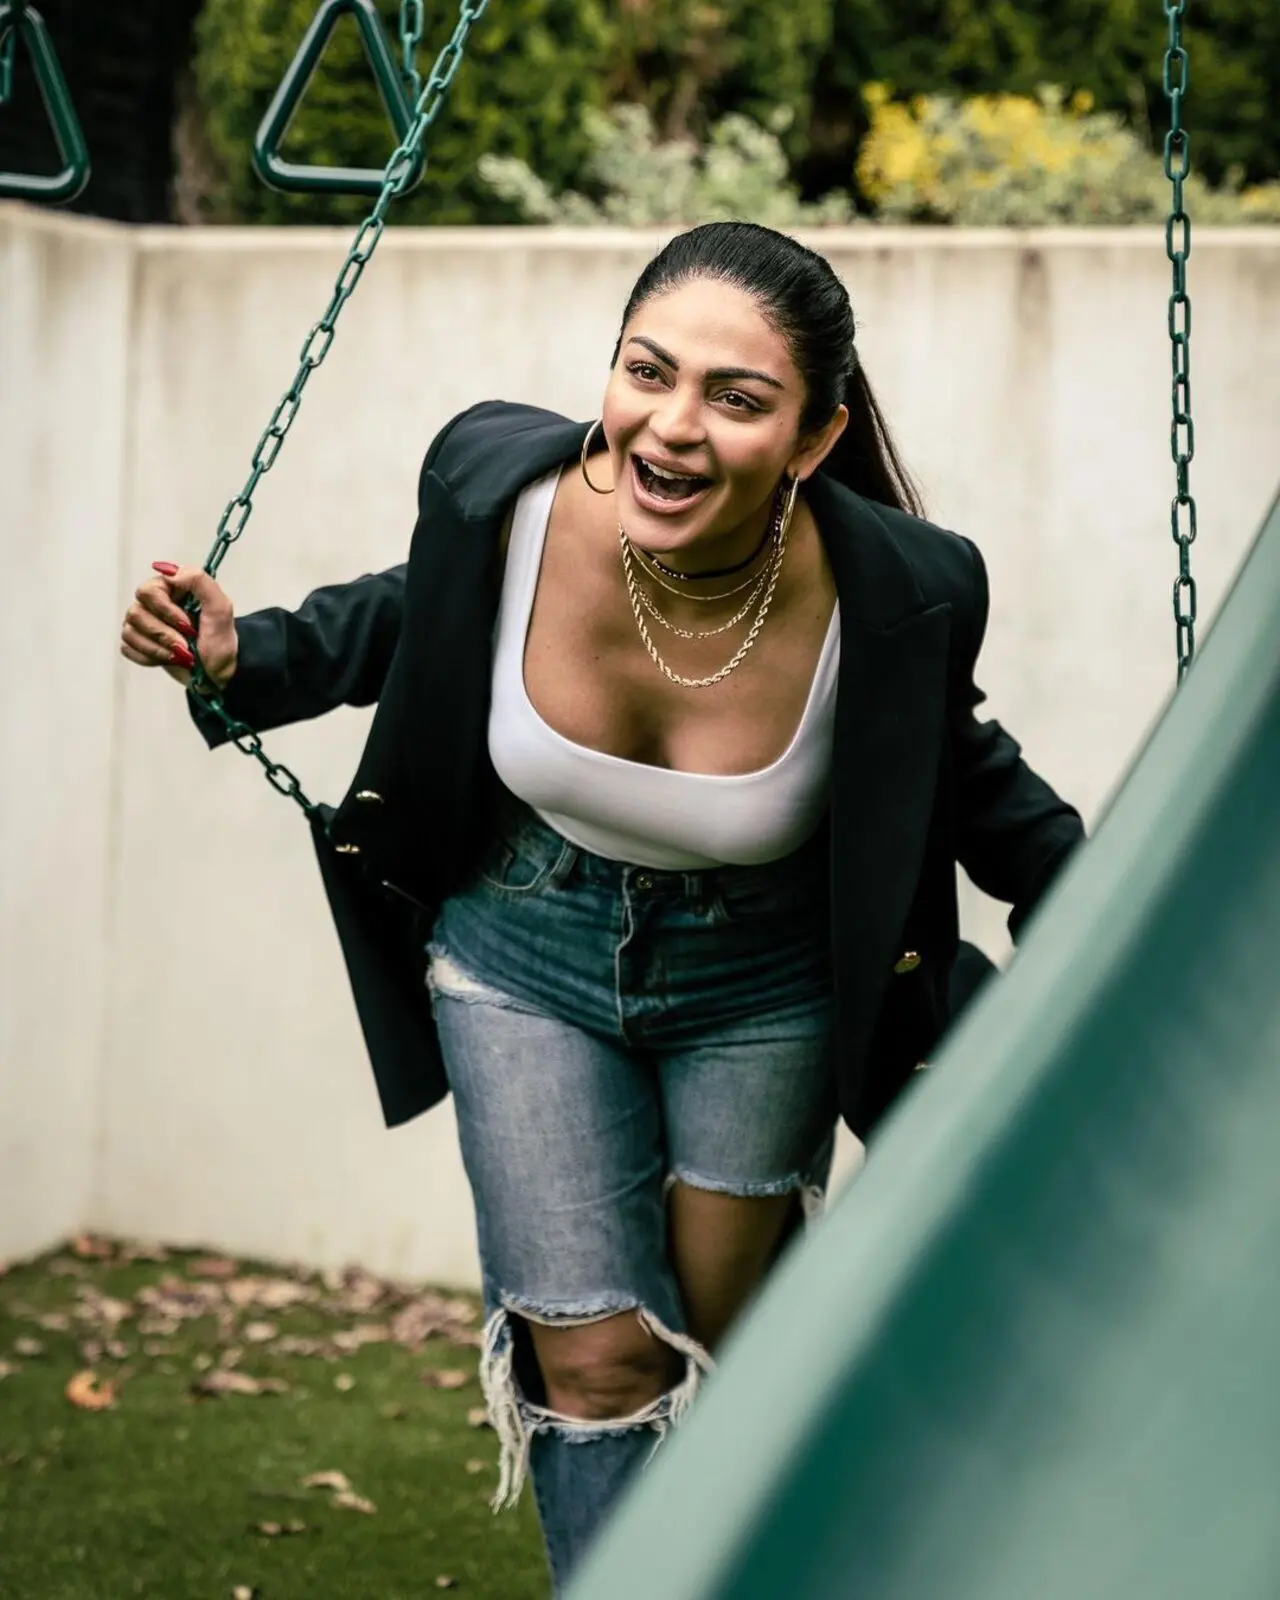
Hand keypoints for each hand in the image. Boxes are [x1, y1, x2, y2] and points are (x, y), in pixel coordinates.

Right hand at [120, 562, 237, 692]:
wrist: (216, 671)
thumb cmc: (219, 640)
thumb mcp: (220, 607)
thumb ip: (199, 581)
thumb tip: (169, 571)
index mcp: (170, 589)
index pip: (148, 591)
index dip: (165, 611)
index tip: (188, 625)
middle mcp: (152, 603)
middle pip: (135, 613)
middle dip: (163, 633)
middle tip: (185, 642)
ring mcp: (142, 624)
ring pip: (130, 632)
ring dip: (159, 648)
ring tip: (180, 653)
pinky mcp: (137, 643)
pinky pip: (128, 648)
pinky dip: (151, 657)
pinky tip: (168, 658)